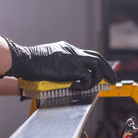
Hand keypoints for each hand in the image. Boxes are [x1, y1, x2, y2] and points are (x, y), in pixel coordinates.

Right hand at [0, 38, 116, 89]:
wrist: (24, 60)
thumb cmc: (29, 63)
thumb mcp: (46, 60)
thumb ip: (56, 66)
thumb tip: (56, 75)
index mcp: (66, 49)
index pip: (87, 55)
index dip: (96, 64)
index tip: (101, 73)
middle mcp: (72, 51)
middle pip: (97, 57)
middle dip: (108, 69)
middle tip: (112, 79)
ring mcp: (73, 58)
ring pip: (97, 64)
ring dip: (100, 77)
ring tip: (98, 86)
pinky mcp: (72, 68)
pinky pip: (88, 77)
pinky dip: (86, 84)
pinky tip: (77, 88)